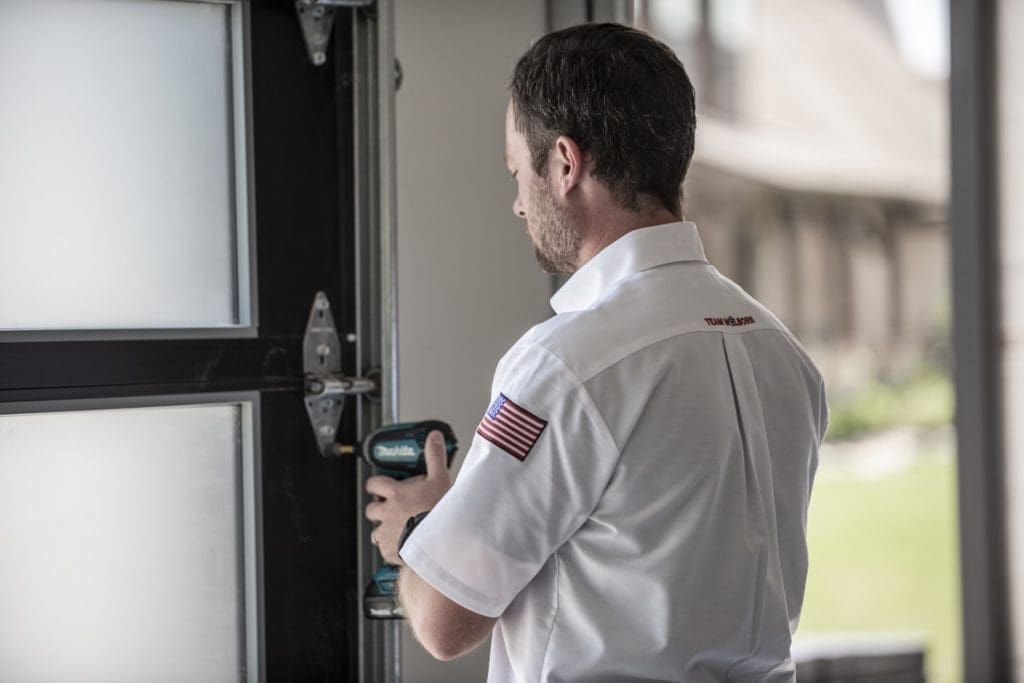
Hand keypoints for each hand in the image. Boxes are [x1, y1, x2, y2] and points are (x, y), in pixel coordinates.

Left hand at [364, 430, 452, 564]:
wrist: (438, 540)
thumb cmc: (438, 511)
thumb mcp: (440, 478)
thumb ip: (435, 456)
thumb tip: (434, 437)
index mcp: (396, 493)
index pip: (374, 484)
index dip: (375, 485)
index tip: (379, 486)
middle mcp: (387, 512)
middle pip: (371, 508)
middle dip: (377, 508)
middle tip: (389, 509)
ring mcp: (386, 532)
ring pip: (375, 530)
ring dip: (383, 529)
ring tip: (396, 530)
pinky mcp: (389, 550)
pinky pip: (384, 549)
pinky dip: (390, 548)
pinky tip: (401, 546)